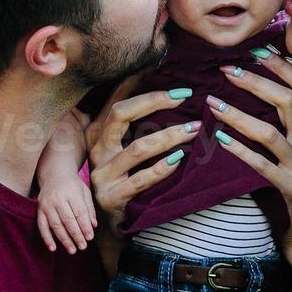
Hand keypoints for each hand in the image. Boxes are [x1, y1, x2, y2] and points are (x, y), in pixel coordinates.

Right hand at [36, 177, 96, 252]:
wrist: (54, 174)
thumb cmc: (73, 186)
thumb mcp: (84, 192)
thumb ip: (89, 209)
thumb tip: (93, 226)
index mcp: (72, 193)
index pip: (79, 212)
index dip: (85, 226)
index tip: (90, 237)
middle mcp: (58, 198)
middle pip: (68, 220)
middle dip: (76, 235)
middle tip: (83, 246)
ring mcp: (47, 204)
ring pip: (55, 225)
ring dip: (64, 239)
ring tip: (72, 250)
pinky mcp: (39, 210)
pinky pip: (42, 226)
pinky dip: (47, 238)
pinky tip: (53, 248)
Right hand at [86, 77, 201, 231]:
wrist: (110, 227)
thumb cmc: (125, 181)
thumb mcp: (125, 152)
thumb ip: (137, 126)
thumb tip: (169, 92)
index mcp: (99, 134)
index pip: (116, 99)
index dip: (136, 81)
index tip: (160, 65)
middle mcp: (98, 150)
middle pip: (121, 115)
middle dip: (154, 101)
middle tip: (184, 95)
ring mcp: (103, 174)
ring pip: (138, 148)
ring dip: (169, 136)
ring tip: (194, 130)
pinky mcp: (112, 197)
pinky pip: (141, 180)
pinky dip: (163, 168)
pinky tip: (180, 159)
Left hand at [204, 55, 291, 269]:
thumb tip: (266, 83)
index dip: (282, 65)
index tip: (257, 50)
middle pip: (286, 101)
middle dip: (256, 81)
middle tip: (227, 70)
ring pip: (269, 132)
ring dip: (238, 114)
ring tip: (213, 103)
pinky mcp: (290, 187)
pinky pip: (261, 164)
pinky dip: (239, 149)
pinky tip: (219, 139)